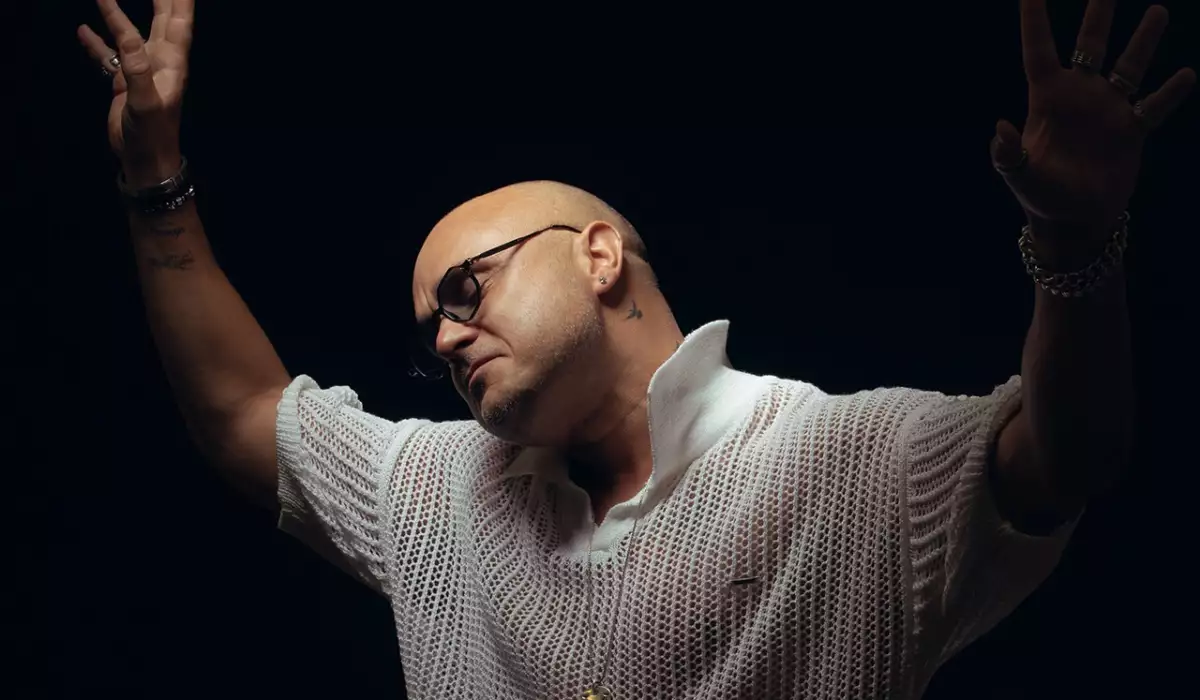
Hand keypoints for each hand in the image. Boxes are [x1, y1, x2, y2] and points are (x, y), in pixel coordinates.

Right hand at [78, 0, 193, 186]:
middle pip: (162, 21)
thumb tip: (129, 37)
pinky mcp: (124, 83)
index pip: (178, 23)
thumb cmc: (151, 135)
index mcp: (171, 64)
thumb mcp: (145, 103)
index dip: (180, 2)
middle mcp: (159, 63)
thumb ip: (137, 69)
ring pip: (131, 35)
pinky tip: (83, 29)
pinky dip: (97, 44)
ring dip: (120, 15)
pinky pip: (109, 57)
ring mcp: (141, 71)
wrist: (144, 161)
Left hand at [992, 0, 1194, 236]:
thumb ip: (1008, 153)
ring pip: (1129, 67)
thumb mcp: (1019, 175)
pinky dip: (1171, 93)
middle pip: (1090, 46)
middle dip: (1099, 15)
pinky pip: (1154, 106)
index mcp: (1047, 99)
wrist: (1073, 221)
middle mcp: (1079, 97)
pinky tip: (1186, 75)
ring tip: (1157, 11)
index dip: (1034, 20)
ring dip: (1143, 41)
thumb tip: (1001, 127)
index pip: (1039, 50)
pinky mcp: (1131, 131)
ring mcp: (1108, 111)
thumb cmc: (1040, 197)